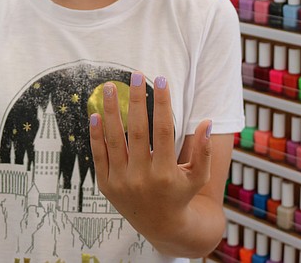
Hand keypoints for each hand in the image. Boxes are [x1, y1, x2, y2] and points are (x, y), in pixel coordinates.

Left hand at [88, 72, 213, 252]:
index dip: (162, 103)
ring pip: (114, 140)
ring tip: (107, 87)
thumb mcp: (199, 177)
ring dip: (109, 111)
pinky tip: (94, 114)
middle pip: (136, 131)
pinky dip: (96, 135)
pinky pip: (99, 155)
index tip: (162, 80)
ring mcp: (121, 182)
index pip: (162, 130)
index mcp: (165, 173)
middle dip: (135, 100)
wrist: (161, 226)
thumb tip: (206, 121)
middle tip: (134, 74)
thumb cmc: (182, 194)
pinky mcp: (106, 186)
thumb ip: (203, 151)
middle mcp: (141, 178)